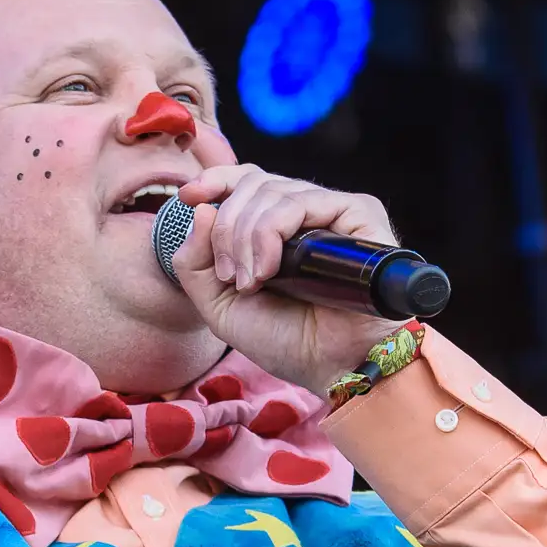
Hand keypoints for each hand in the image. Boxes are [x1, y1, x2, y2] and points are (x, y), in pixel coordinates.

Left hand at [168, 144, 400, 393]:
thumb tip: (201, 208)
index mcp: (278, 226)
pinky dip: (271, 231)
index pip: (247, 180)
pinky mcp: (358, 213)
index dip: (217, 180)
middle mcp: (306, 212)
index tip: (188, 197)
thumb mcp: (220, 307)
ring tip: (251, 283)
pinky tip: (269, 270)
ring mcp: (333, 211)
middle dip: (227, 228)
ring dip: (245, 237)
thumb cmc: (286, 340)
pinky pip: (301, 201)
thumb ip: (195, 263)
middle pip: (253, 183)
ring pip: (272, 191)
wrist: (331, 366)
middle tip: (229, 276)